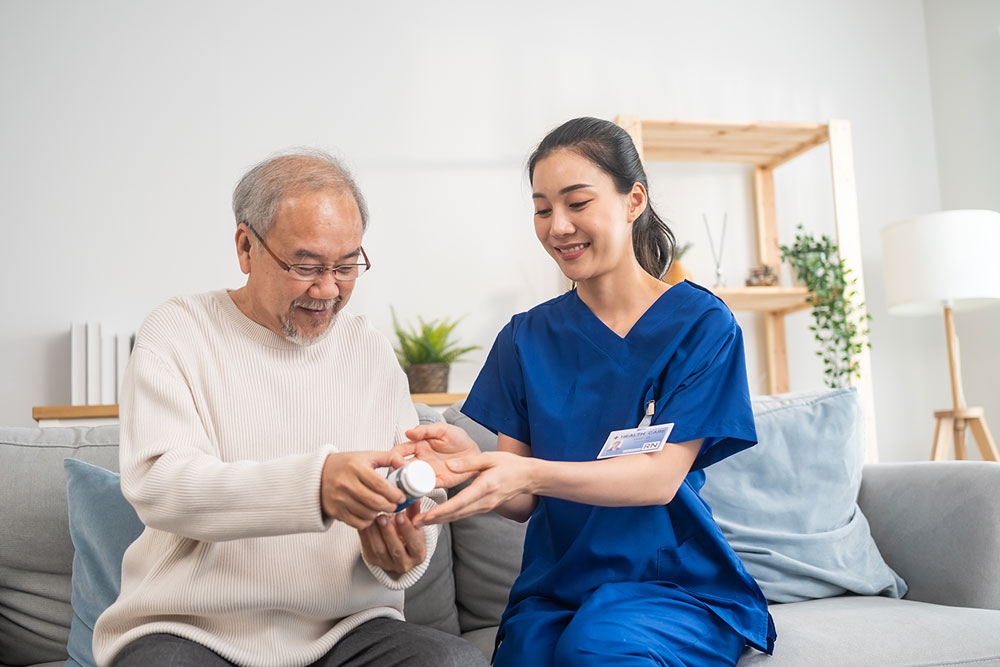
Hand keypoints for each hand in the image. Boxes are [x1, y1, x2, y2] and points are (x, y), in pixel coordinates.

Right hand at [320, 451, 407, 528]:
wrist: (318, 474)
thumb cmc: (346, 465)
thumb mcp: (367, 456)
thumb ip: (389, 458)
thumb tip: (406, 464)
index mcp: (356, 467)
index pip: (380, 484)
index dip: (394, 493)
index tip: (402, 497)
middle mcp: (345, 483)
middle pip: (375, 502)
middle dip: (390, 506)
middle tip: (395, 505)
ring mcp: (339, 499)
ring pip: (367, 514)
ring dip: (379, 513)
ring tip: (383, 508)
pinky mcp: (335, 511)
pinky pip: (357, 523)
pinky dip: (368, 521)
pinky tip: (370, 514)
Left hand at [358, 504, 426, 575]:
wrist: (396, 547)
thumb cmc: (407, 535)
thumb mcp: (414, 524)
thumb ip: (414, 512)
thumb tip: (415, 498)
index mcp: (418, 554)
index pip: (414, 543)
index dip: (407, 529)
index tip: (401, 515)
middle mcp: (404, 563)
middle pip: (396, 549)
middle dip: (388, 532)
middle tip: (383, 517)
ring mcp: (387, 564)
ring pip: (380, 550)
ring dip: (375, 533)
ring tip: (373, 518)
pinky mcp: (373, 561)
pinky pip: (367, 548)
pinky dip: (365, 535)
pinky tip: (365, 523)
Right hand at [401, 423, 481, 488]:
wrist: (474, 452)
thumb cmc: (458, 439)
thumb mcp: (443, 430)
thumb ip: (426, 430)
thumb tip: (409, 432)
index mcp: (418, 446)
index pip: (400, 451)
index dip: (394, 455)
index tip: (394, 457)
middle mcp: (420, 460)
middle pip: (401, 467)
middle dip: (397, 470)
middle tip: (399, 470)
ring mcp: (428, 472)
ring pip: (411, 479)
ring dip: (406, 482)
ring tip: (406, 481)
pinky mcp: (439, 482)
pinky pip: (426, 487)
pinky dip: (420, 489)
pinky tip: (418, 488)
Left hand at [413, 451, 534, 525]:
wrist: (528, 478)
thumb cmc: (510, 465)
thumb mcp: (490, 458)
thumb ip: (469, 463)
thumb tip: (448, 466)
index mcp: (485, 487)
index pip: (459, 502)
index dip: (441, 511)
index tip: (425, 515)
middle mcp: (484, 501)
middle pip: (455, 514)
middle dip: (433, 520)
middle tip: (413, 523)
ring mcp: (484, 507)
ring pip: (458, 516)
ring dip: (438, 520)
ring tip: (419, 522)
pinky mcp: (483, 508)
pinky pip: (463, 514)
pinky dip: (448, 516)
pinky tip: (436, 517)